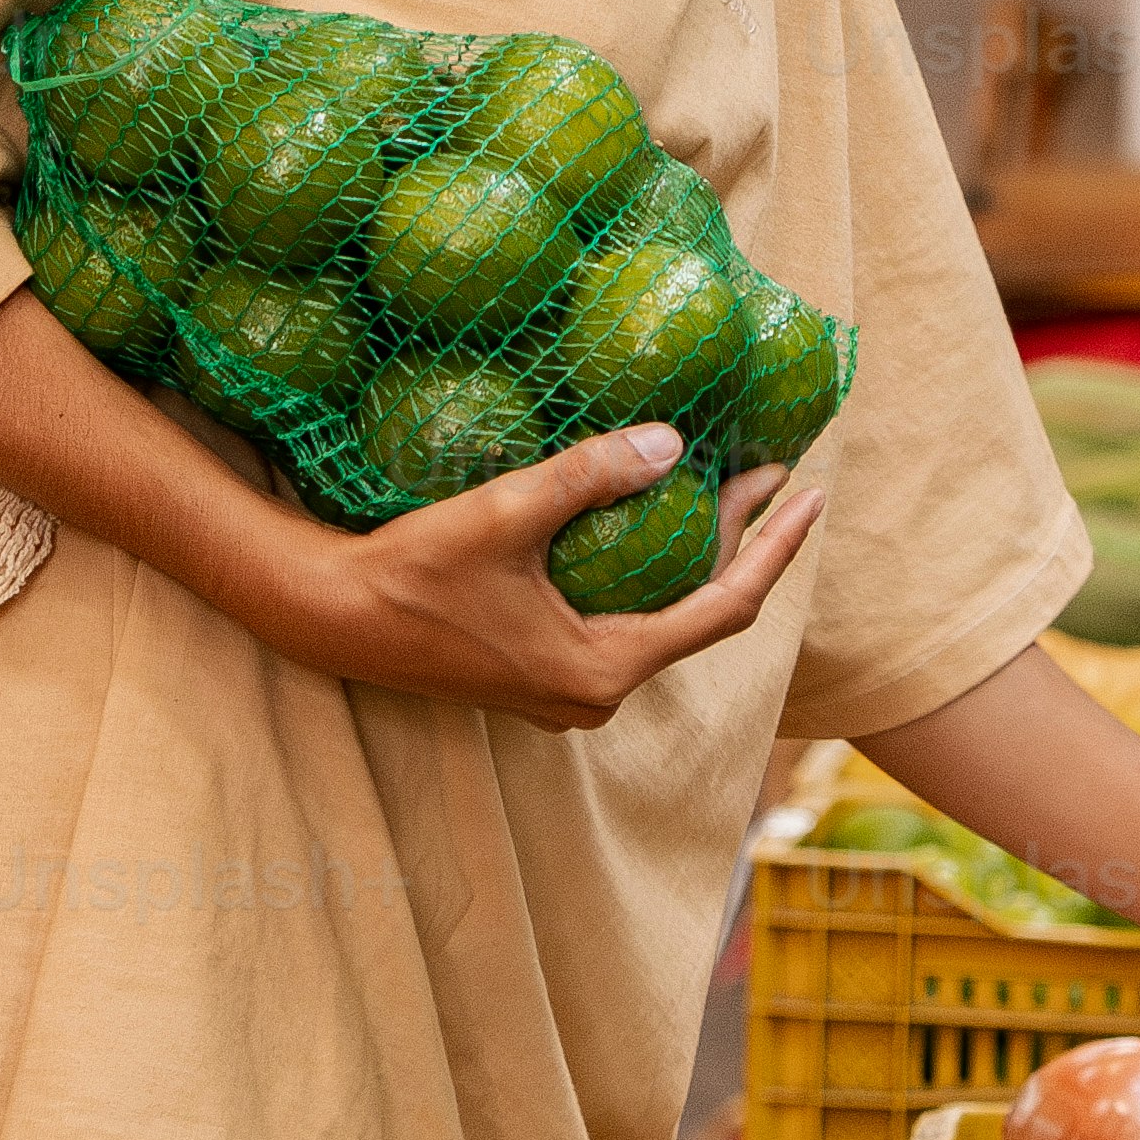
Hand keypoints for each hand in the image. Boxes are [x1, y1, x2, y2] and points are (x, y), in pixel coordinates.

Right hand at [279, 423, 829, 730]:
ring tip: (720, 490)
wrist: (329, 617)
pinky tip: (648, 524)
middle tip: (766, 472)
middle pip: (696, 614)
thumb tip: (670, 442)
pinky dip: (647, 573)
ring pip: (657, 621)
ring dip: (693, 557)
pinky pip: (620, 623)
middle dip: (739, 542)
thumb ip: (589, 477)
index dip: (775, 548)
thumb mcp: (505, 514)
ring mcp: (565, 693)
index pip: (723, 609)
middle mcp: (593, 696)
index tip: (809, 492)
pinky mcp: (539, 676)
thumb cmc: (413, 571)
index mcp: (601, 671)